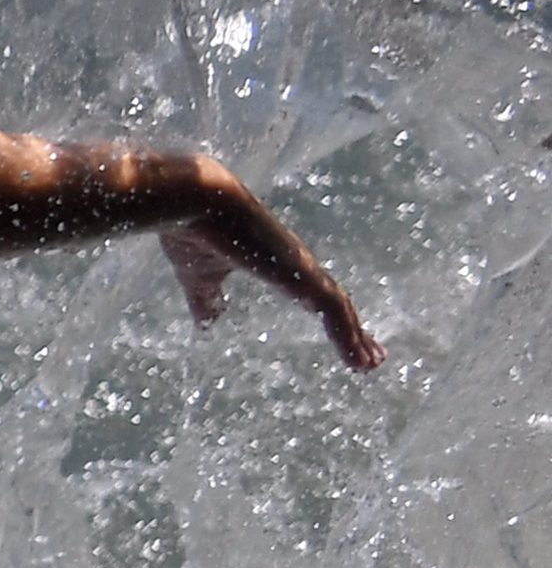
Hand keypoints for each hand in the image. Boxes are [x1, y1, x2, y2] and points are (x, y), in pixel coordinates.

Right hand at [162, 171, 382, 369]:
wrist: (195, 203)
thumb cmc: (196, 233)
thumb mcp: (199, 278)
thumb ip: (206, 300)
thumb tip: (207, 325)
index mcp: (278, 265)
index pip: (315, 296)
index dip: (331, 318)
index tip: (345, 338)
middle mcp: (297, 265)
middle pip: (336, 302)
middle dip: (355, 330)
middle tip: (373, 357)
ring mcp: (302, 267)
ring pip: (340, 308)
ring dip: (357, 337)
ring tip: (370, 364)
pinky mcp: (302, 273)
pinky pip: (333, 309)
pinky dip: (348, 335)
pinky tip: (356, 358)